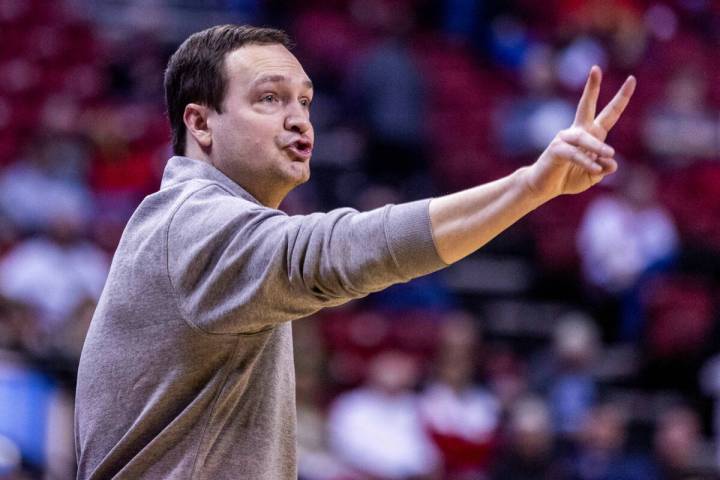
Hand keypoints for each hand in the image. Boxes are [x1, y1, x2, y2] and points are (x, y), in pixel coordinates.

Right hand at [524, 66, 635, 197]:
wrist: (543, 187)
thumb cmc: (567, 178)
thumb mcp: (593, 175)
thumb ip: (604, 169)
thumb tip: (611, 163)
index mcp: (591, 135)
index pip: (609, 114)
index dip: (621, 98)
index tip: (632, 79)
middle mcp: (578, 132)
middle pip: (586, 106)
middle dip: (591, 88)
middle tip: (595, 69)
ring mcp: (565, 139)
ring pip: (584, 137)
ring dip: (598, 146)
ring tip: (609, 154)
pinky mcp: (556, 150)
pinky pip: (574, 154)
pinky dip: (586, 161)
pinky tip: (595, 169)